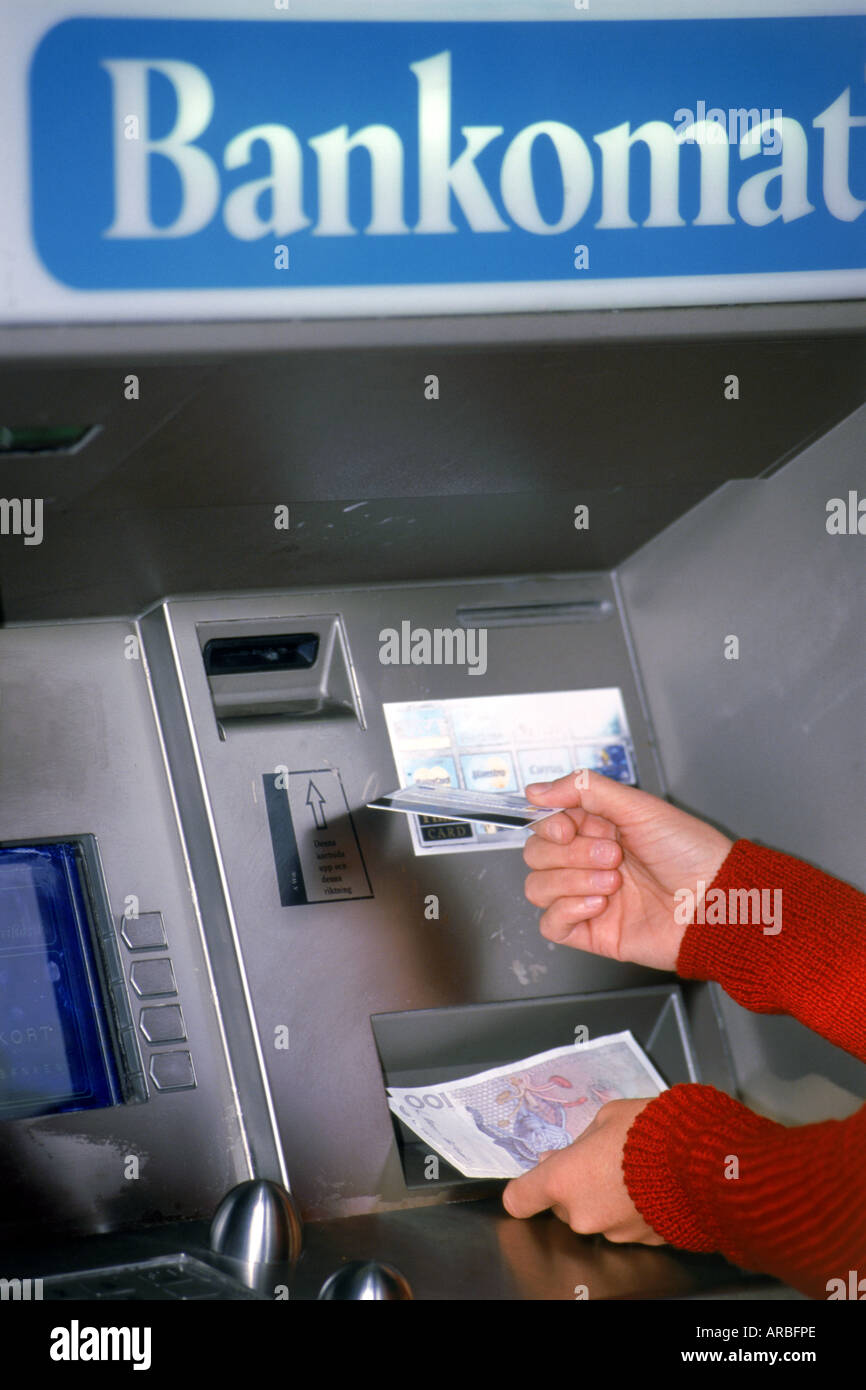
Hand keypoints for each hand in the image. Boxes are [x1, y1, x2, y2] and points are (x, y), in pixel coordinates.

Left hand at [502, 1099, 664, 1243]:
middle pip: (563, 1206)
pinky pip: (626, 1225)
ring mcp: (613, 1233)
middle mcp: (582, 1215)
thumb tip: (560, 1157)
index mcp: (563, 1181)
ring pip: (595, 1216)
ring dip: (605, 1198)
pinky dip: (631, 1210)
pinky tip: (651, 1186)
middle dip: (575, 1186)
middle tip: (599, 1159)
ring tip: (633, 1170)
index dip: (525, 1190)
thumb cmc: (649, 1130)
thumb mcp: (606, 1117)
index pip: (519, 1200)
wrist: (704, 1161)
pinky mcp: (642, 1243)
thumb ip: (578, 1143)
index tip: (535, 1180)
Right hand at [523, 769, 732, 971]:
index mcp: (598, 828)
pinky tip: (599, 904)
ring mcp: (586, 897)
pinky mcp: (590, 931)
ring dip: (573, 881)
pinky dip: (567, 910)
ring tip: (615, 882)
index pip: (545, 824)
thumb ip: (585, 789)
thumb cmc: (691, 854)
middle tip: (613, 855)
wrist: (715, 903)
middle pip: (536, 855)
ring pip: (538, 887)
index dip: (549, 825)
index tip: (569, 827)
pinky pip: (549, 923)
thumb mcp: (639, 807)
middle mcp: (588, 861)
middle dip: (572, 853)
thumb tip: (536, 790)